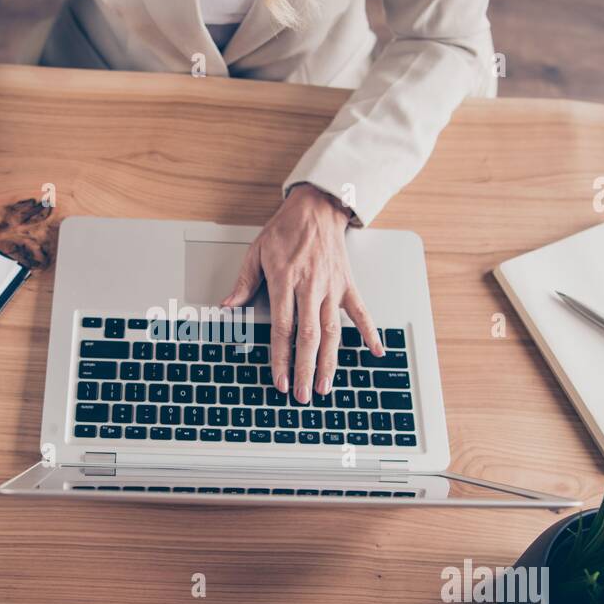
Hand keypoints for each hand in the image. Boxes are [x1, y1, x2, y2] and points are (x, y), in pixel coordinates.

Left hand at [223, 184, 383, 401]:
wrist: (316, 208)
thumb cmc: (285, 230)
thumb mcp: (256, 251)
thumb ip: (244, 282)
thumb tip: (228, 305)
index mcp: (285, 281)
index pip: (282, 327)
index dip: (281, 357)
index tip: (280, 380)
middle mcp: (310, 287)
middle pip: (308, 336)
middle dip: (306, 368)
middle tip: (304, 395)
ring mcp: (332, 287)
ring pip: (332, 331)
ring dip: (330, 361)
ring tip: (326, 386)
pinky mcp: (348, 285)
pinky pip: (361, 312)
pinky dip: (370, 331)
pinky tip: (375, 351)